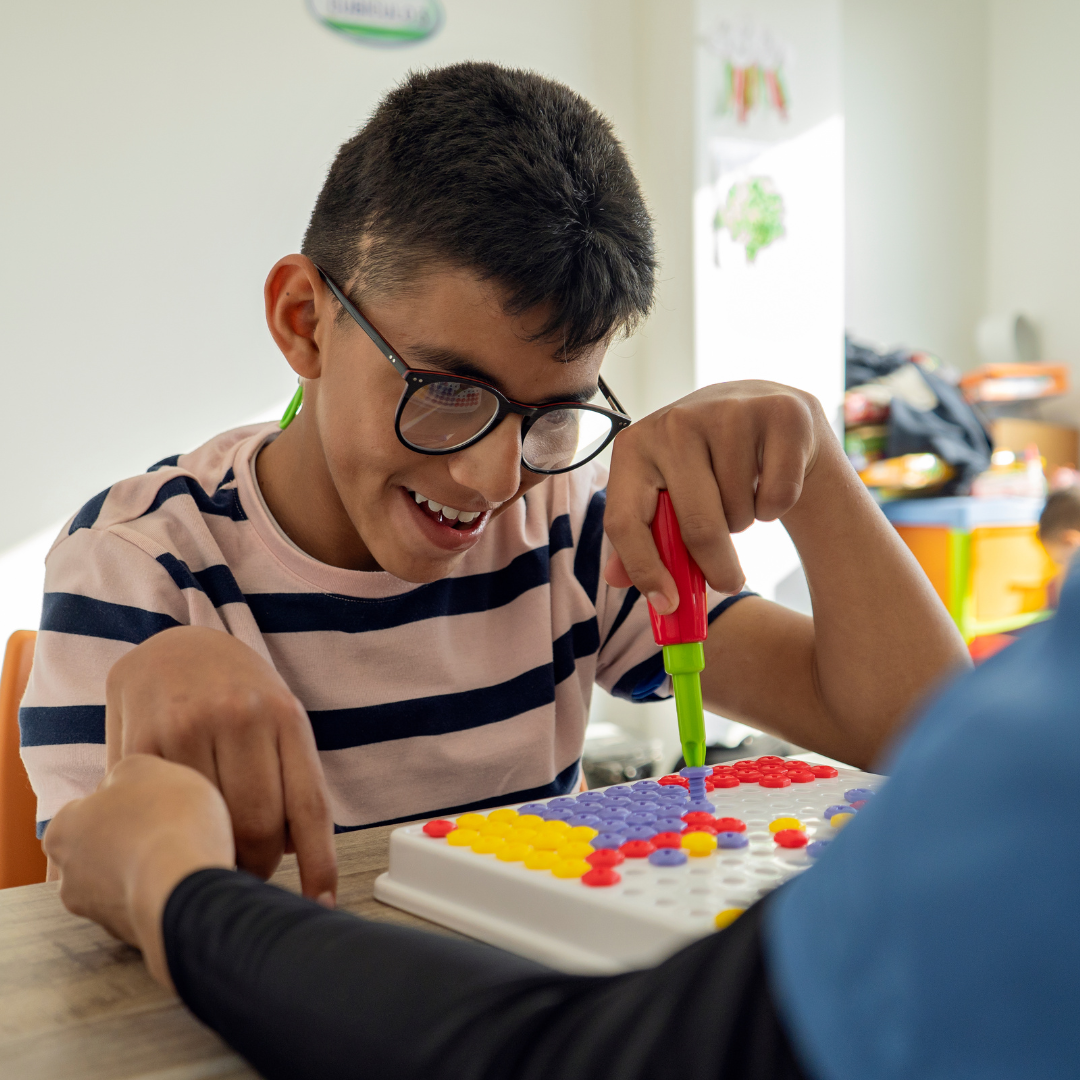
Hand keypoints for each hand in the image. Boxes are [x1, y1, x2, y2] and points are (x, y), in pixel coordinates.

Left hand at [44, 755, 233, 988]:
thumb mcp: (146, 768)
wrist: (187, 887)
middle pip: (104, 849)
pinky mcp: (129, 937)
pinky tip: (189, 880)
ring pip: (125, 882)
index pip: (87, 810)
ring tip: (186, 855)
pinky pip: (148, 907)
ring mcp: (97, 913)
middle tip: (171, 826)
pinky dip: (164, 895)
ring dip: (147, 870)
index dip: (125, 801)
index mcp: (63, 831)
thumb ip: (125, 772)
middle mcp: (68, 878)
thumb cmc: (165, 819)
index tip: (154, 800)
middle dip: (132, 840)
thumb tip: (122, 785)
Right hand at [105, 626, 336, 903]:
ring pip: (209, 823)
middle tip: (248, 873)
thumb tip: (295, 854)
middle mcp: (241, 715)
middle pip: (259, 825)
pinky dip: (168, 833)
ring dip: (212, 852)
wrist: (176, 644)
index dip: (319, 864)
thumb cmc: (237, 692)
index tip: (320, 903)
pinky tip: (170, 834)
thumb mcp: (277, 718)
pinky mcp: (142, 741)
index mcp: (286, 715)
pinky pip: (162, 808)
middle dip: (257, 865)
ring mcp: (189, 726)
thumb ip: (287, 777)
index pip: (310, 805)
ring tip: (211, 852)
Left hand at [603, 381, 827, 606]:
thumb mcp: (665, 492)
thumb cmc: (707, 468)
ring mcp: (729, 411)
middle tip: (728, 585)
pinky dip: (776, 506)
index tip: (668, 606)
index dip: (645, 570)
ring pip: (739, 511)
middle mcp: (676, 421)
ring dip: (743, 523)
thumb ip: (638, 536)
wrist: (768, 416)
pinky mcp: (781, 414)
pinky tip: (768, 478)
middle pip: (695, 525)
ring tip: (739, 494)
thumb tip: (613, 579)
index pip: (625, 520)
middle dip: (715, 568)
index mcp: (634, 445)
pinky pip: (778, 496)